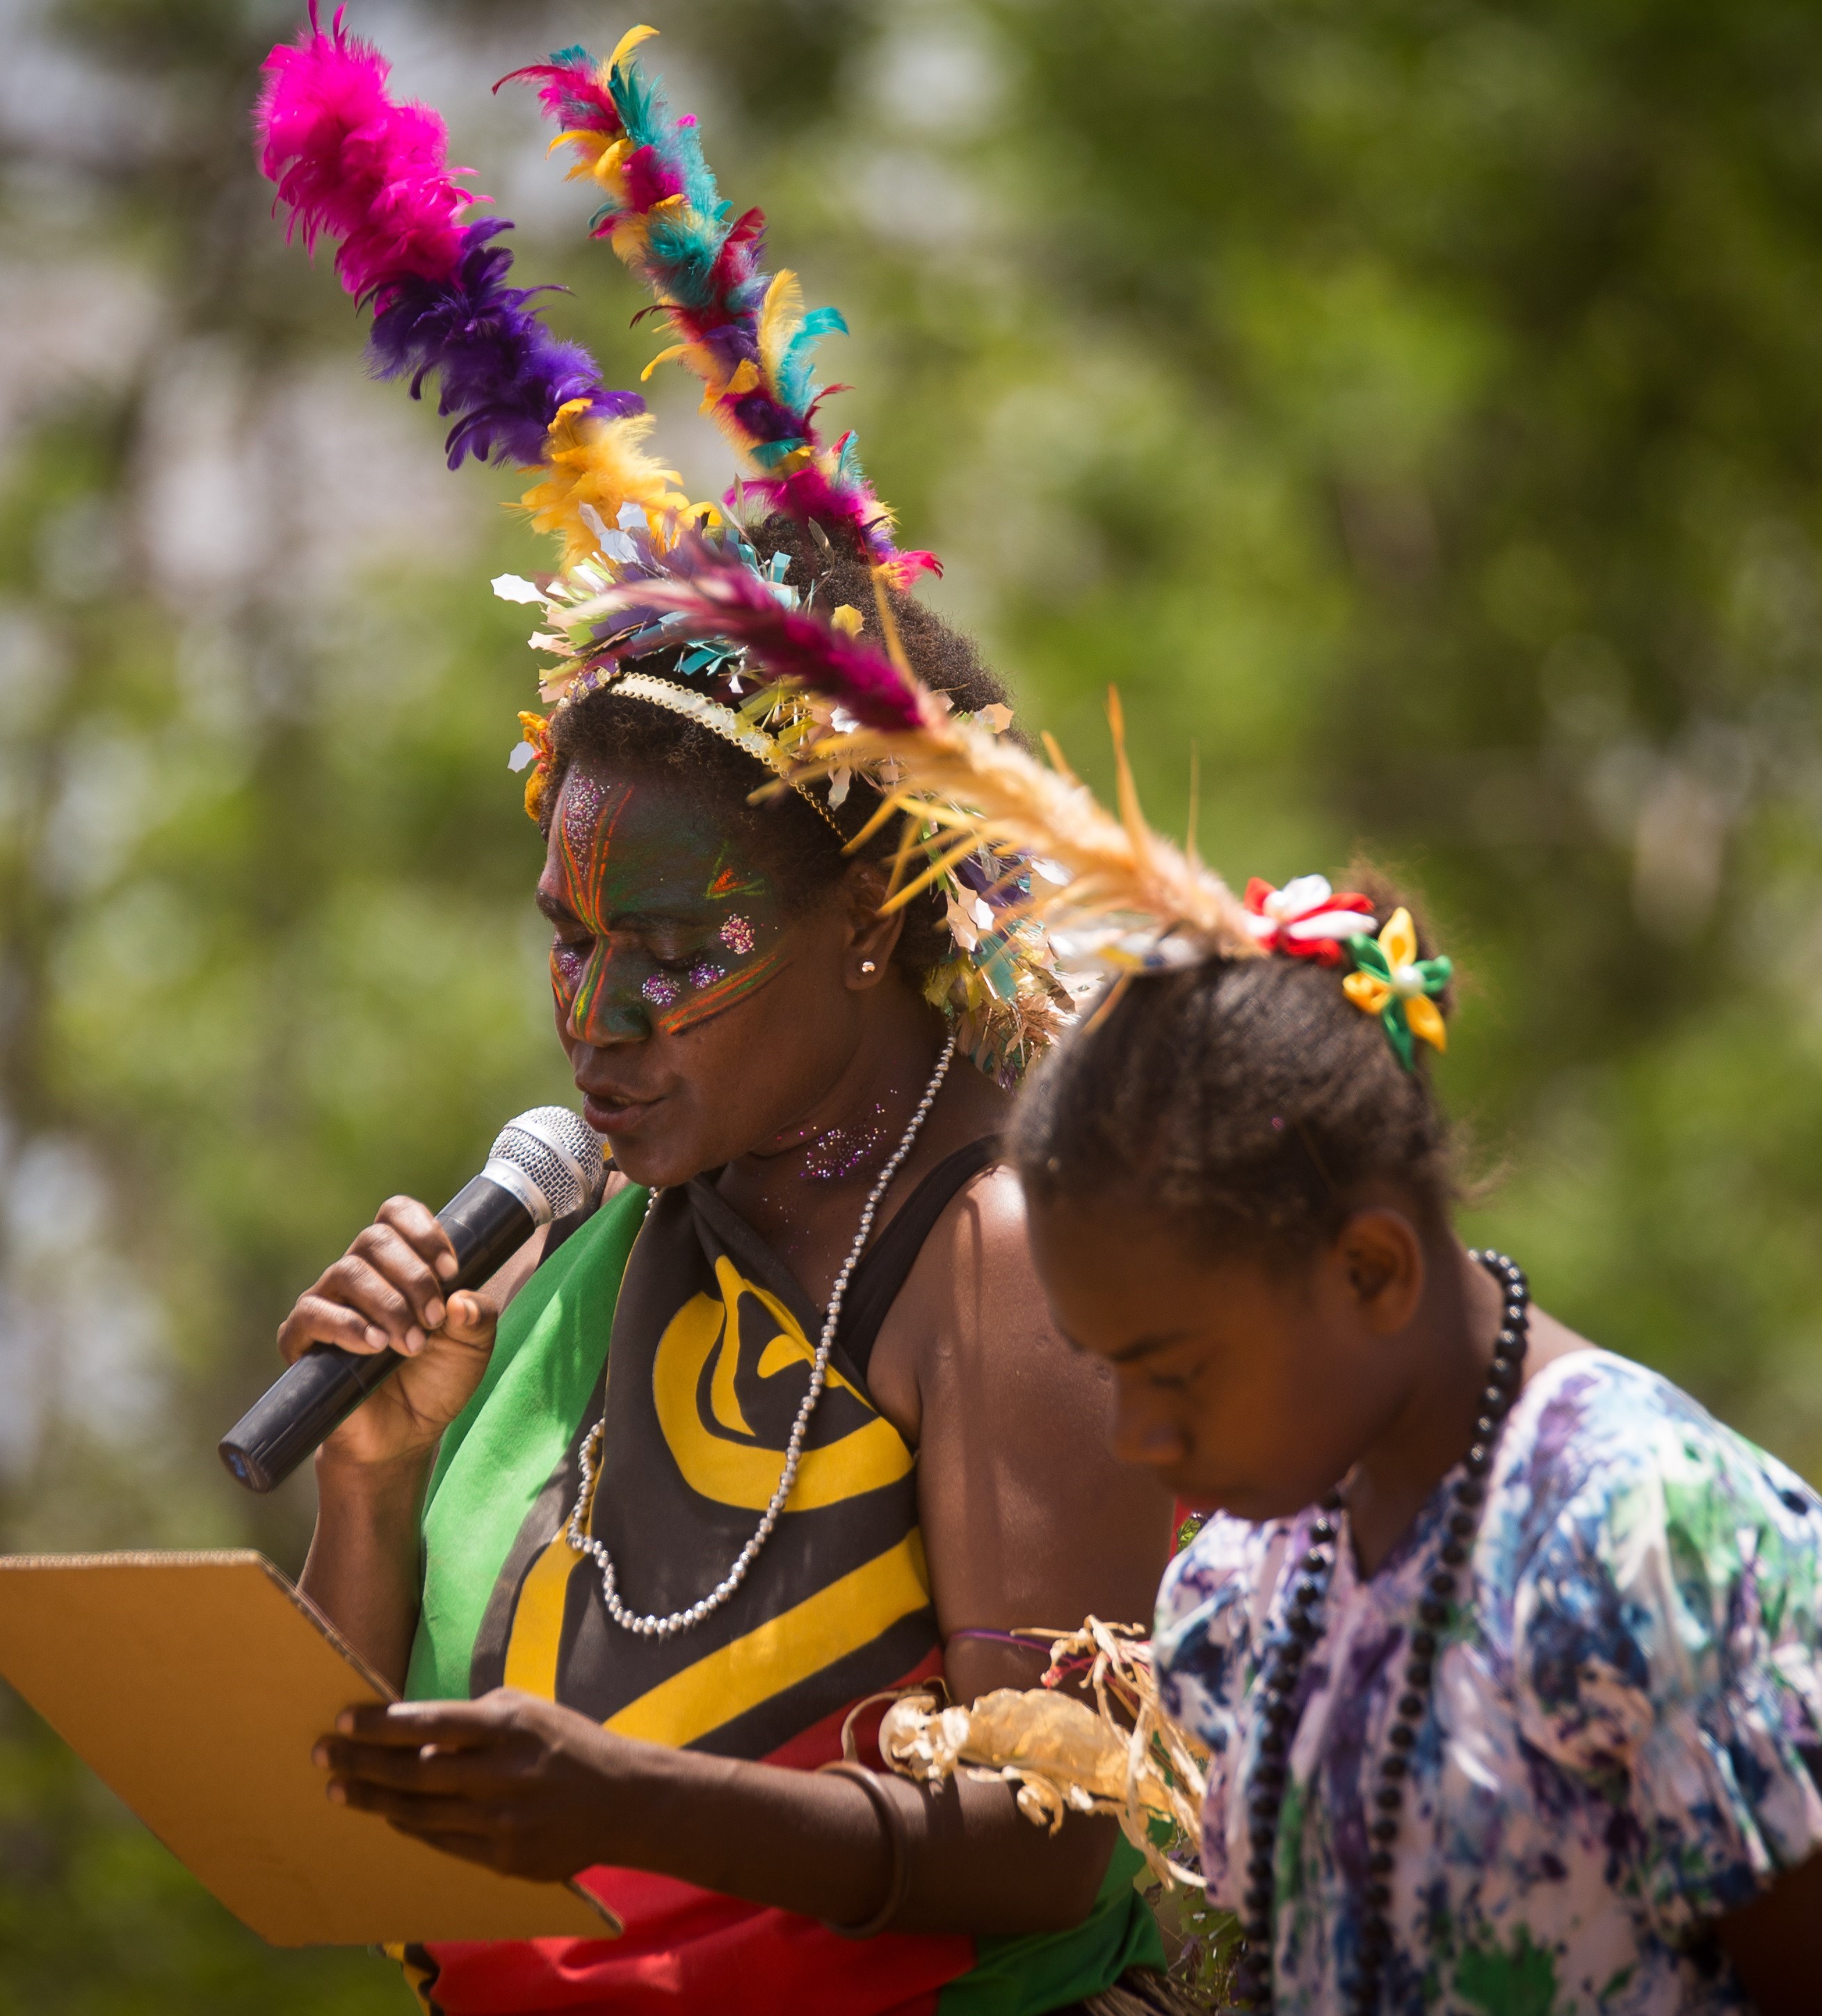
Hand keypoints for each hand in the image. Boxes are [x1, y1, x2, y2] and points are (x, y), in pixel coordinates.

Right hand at [276, 1197, 497, 1469]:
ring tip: (411, 1343)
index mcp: (399, 1265)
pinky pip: (313, 1314)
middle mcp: (360, 1275)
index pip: (396, 1214)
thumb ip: (478, 1317)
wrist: (404, 1437)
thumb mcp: (473, 1347)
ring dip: (388, 1304)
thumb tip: (463, 1300)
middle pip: (374, 1239)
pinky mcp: (303, 1339)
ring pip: (348, 1271)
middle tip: (434, 1318)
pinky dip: (348, 1325)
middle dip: (413, 1275)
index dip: (423, 1231)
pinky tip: (374, 1345)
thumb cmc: (436, 1382)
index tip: (451, 1270)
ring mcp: (328, 1304)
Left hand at [313, 1691, 628, 1880]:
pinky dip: (412, 1826)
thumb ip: (476, 1719)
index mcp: (508, 1727)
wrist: (623, 1801)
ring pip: (419, 1813)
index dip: (380, 1724)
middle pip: (413, 1772)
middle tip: (323, 1754)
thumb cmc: (569, 1744)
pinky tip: (390, 1816)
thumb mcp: (529, 1711)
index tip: (343, 1720)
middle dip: (361, 1763)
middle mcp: (500, 1775)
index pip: (428, 1724)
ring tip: (341, 1790)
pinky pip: (443, 1842)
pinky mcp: (503, 1859)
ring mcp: (501, 1822)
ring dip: (374, 1800)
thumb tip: (419, 1734)